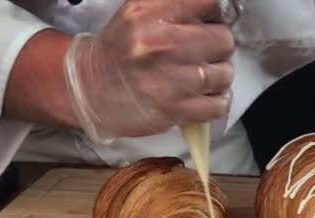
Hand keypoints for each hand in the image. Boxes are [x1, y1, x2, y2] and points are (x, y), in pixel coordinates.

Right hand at [63, 0, 239, 143]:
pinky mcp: (174, 110)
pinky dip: (215, 102)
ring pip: (225, 73)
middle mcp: (161, 44)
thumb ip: (177, 5)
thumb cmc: (120, 51)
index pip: (211, 4)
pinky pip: (218, 105)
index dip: (216, 15)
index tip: (211, 23)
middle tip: (201, 54)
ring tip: (198, 77)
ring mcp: (169, 79)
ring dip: (217, 76)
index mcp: (152, 14)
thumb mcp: (139, 12)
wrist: (90, 89)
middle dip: (217, 47)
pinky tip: (201, 96)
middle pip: (223, 40)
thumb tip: (223, 9)